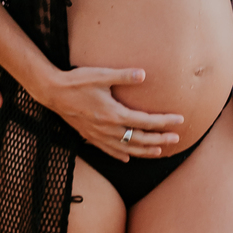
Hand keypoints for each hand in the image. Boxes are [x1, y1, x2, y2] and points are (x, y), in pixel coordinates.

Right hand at [40, 65, 183, 161]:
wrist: (53, 93)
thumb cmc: (78, 81)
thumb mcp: (102, 75)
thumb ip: (124, 75)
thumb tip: (144, 74)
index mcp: (114, 114)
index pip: (145, 121)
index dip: (164, 122)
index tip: (179, 121)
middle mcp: (108, 129)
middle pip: (139, 139)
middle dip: (159, 140)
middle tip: (176, 139)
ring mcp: (98, 135)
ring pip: (126, 148)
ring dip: (144, 151)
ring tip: (159, 151)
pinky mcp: (89, 136)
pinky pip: (108, 150)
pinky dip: (121, 155)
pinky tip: (127, 158)